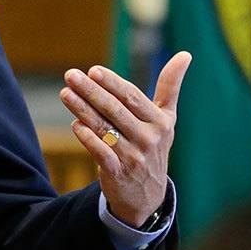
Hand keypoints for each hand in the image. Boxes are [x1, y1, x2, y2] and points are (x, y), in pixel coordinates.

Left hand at [58, 52, 191, 226]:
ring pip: (104, 128)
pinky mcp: (118, 173)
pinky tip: (74, 124)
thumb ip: (170, 87)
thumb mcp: (167, 118)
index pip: (132, 97)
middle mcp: (148, 138)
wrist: (148, 195)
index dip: (112, 83)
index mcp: (160, 122)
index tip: (93, 70)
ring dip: (82, 109)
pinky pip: (100, 153)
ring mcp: (133, 157)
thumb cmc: (153, 146)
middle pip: (115, 110)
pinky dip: (87, 138)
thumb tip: (185, 53)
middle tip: (71, 75)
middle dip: (91, 91)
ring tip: (65, 93)